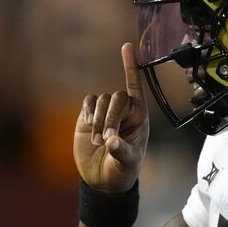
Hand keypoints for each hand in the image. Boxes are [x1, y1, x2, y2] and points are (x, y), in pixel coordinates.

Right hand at [74, 43, 149, 192]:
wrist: (103, 179)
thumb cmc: (123, 170)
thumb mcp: (128, 163)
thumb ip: (122, 151)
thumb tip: (111, 141)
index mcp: (139, 116)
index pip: (136, 86)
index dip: (131, 66)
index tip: (126, 46)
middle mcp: (123, 110)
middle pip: (116, 97)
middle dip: (111, 117)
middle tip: (107, 140)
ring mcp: (105, 112)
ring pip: (101, 101)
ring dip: (98, 121)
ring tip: (98, 142)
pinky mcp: (88, 117)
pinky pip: (88, 104)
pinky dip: (88, 114)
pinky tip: (89, 128)